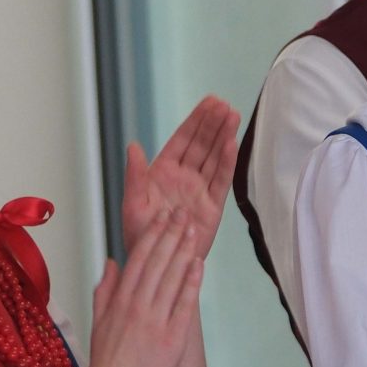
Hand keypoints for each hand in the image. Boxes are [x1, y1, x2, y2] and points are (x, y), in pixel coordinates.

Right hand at [84, 210, 203, 366]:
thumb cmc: (107, 360)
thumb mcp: (99, 320)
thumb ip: (105, 289)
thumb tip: (111, 262)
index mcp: (120, 300)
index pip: (138, 259)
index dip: (152, 235)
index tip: (162, 216)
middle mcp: (138, 305)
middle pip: (158, 262)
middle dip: (171, 234)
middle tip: (183, 213)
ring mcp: (156, 320)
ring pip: (172, 278)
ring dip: (184, 251)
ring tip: (193, 230)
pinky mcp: (172, 337)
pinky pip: (184, 304)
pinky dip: (192, 282)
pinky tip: (198, 264)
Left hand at [119, 97, 240, 258]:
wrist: (157, 264)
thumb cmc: (140, 237)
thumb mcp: (133, 204)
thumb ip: (135, 175)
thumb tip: (133, 146)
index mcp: (163, 172)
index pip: (182, 140)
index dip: (196, 121)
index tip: (210, 102)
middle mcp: (184, 177)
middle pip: (201, 144)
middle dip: (213, 123)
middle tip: (225, 104)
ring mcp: (199, 190)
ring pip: (213, 158)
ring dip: (223, 137)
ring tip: (234, 115)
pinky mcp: (213, 206)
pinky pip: (221, 181)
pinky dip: (227, 163)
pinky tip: (233, 144)